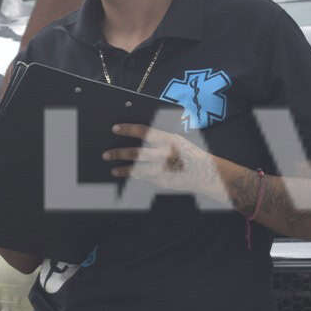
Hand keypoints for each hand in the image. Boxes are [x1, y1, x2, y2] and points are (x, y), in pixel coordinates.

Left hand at [103, 124, 218, 197]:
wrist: (205, 174)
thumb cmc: (189, 154)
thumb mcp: (177, 140)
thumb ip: (159, 139)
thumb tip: (137, 137)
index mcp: (168, 140)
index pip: (143, 131)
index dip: (127, 129)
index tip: (115, 129)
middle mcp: (164, 155)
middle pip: (135, 153)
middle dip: (118, 153)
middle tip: (105, 154)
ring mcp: (162, 170)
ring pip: (136, 170)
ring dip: (122, 169)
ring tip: (113, 169)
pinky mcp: (161, 182)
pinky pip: (144, 178)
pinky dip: (136, 176)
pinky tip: (129, 174)